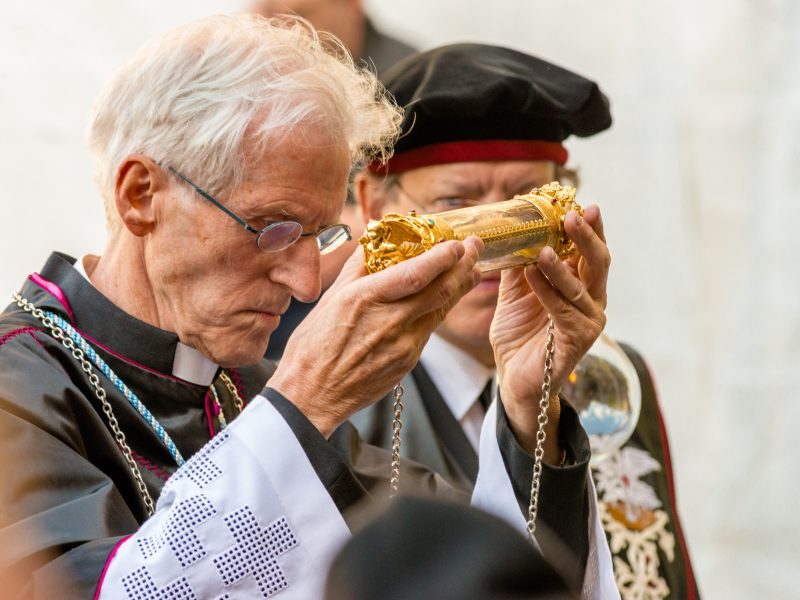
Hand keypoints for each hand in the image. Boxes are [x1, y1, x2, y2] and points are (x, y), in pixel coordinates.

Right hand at [269, 237, 483, 436]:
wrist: (312, 396)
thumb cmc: (313, 347)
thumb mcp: (330, 299)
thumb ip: (357, 267)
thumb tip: (375, 238)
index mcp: (366, 299)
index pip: (416, 273)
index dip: (443, 256)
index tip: (456, 242)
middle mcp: (389, 321)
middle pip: (441, 290)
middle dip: (464, 265)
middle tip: (475, 247)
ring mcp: (403, 345)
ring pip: (441, 310)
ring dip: (460, 287)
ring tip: (471, 270)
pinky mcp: (408, 361)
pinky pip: (429, 329)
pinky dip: (440, 310)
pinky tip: (443, 299)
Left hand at [490, 206, 608, 459]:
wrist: (512, 378)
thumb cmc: (518, 336)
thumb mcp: (514, 294)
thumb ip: (518, 266)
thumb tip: (511, 232)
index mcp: (580, 286)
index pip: (588, 251)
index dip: (588, 228)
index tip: (580, 204)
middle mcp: (591, 301)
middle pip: (597, 262)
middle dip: (587, 237)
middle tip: (574, 215)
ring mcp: (589, 321)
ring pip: (581, 286)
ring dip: (561, 265)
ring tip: (543, 247)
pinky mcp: (579, 340)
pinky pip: (564, 310)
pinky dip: (548, 290)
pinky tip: (533, 275)